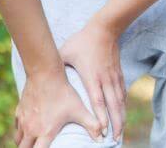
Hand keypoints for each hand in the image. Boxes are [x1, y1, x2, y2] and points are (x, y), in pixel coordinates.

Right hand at [14, 68, 102, 146]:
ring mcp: (23, 120)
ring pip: (18, 139)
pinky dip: (20, 131)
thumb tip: (103, 137)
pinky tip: (27, 128)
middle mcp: (31, 129)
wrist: (45, 74)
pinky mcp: (19, 111)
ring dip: (24, 143)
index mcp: (45, 132)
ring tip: (32, 143)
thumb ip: (91, 125)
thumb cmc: (63, 92)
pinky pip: (16, 127)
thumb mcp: (79, 109)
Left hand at [59, 18, 126, 141]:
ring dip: (121, 118)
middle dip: (115, 124)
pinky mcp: (118, 74)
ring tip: (120, 133)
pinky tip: (122, 115)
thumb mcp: (66, 52)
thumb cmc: (83, 41)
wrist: (105, 28)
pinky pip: (121, 94)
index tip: (102, 130)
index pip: (97, 100)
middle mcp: (104, 79)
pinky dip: (122, 106)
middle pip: (112, 105)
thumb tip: (42, 74)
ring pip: (119, 102)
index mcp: (91, 76)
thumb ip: (56, 65)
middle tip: (115, 139)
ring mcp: (113, 77)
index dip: (100, 115)